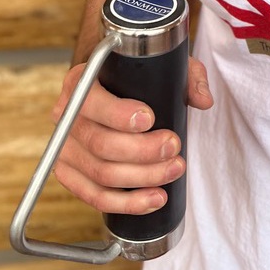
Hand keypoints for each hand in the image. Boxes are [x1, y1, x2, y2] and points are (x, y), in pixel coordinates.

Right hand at [51, 56, 212, 214]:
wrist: (110, 91)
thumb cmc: (135, 79)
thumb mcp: (162, 66)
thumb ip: (187, 76)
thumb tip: (204, 100)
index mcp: (80, 83)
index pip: (91, 102)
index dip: (119, 115)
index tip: (150, 119)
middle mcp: (66, 116)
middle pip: (100, 144)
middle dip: (143, 151)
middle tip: (174, 147)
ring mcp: (65, 149)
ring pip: (102, 173)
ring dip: (143, 177)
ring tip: (174, 170)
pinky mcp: (70, 174)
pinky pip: (96, 197)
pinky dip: (127, 203)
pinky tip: (155, 198)